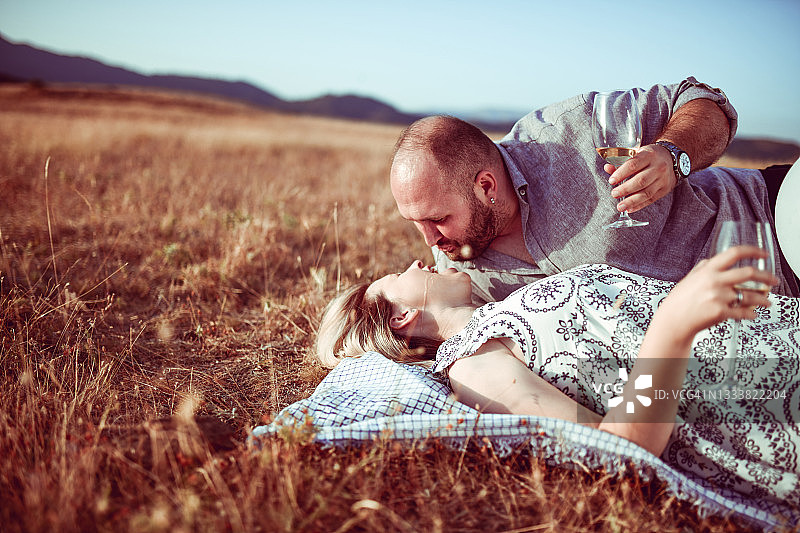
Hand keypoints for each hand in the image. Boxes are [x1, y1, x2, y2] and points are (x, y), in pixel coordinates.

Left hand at [604, 144, 676, 212]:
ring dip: (632, 201)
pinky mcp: (664, 190)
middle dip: (626, 189)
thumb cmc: (650, 156)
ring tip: (620, 207)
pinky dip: (639, 205)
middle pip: (641, 180)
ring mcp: (663, 180)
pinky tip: (630, 209)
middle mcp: (658, 167)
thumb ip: (621, 162)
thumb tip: (607, 168)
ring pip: (647, 193)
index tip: (611, 181)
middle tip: (614, 194)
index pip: (634, 164)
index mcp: (649, 155)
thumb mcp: (637, 153)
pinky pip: (651, 199)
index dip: (621, 173)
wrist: (672, 159)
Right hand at [657, 246, 778, 341]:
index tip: (763, 253)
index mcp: (708, 270)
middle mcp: (715, 281)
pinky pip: (743, 312)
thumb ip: (702, 268)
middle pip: (749, 273)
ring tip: (766, 302)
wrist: (673, 321)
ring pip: (750, 295)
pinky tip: (753, 314)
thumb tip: (711, 261)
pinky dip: (751, 314)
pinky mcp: (721, 312)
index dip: (752, 251)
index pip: (734, 253)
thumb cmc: (678, 302)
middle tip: (774, 280)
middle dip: (767, 276)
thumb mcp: (688, 279)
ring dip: (763, 299)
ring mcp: (719, 297)